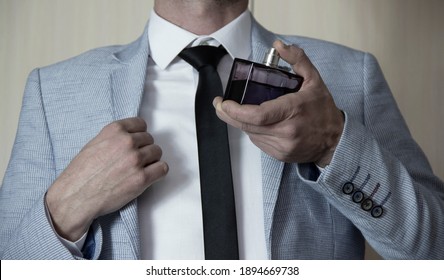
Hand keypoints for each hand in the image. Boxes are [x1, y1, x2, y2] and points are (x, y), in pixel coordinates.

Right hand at [45, 117, 167, 240]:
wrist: (75, 197)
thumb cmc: (81, 173)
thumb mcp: (94, 144)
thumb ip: (114, 138)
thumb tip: (131, 137)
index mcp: (114, 130)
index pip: (141, 124)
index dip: (139, 134)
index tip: (136, 143)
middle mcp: (127, 142)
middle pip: (150, 140)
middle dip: (144, 149)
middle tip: (134, 161)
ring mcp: (135, 160)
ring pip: (157, 153)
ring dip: (151, 160)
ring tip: (139, 169)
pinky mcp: (142, 178)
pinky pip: (162, 168)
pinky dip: (158, 172)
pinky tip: (149, 176)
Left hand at [214, 40, 343, 165]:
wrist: (334, 140)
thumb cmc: (323, 111)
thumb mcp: (314, 80)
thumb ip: (297, 59)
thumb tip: (280, 45)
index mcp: (294, 110)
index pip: (257, 115)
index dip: (235, 111)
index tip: (223, 102)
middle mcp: (287, 132)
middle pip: (248, 126)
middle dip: (228, 115)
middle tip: (220, 105)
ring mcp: (283, 146)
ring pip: (251, 135)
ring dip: (242, 123)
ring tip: (240, 112)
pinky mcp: (280, 155)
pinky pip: (258, 143)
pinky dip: (253, 132)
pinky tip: (258, 124)